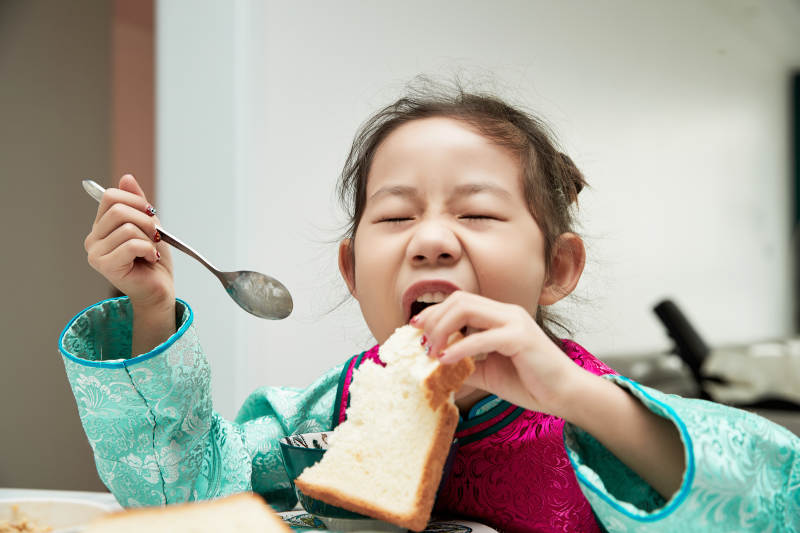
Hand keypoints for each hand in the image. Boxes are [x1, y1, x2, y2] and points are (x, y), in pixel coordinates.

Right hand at [84, 174, 173, 309]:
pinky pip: (130, 244)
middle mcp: (93, 239)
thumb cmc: (153, 260)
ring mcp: (96, 253)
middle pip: (118, 210)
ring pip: (127, 228)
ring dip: (149, 238)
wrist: (159, 289)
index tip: (151, 213)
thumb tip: (126, 178)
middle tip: (155, 236)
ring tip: (151, 251)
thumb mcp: (149, 225)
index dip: (136, 200)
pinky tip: (150, 259)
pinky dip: (148, 249)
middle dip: (145, 220)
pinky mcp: (105, 266)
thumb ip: (137, 203)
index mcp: (101, 227)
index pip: (110, 196)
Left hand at [411, 291, 580, 416]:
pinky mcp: (521, 338)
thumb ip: (463, 366)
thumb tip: (432, 369)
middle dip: (434, 318)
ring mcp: (515, 322)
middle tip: (421, 343)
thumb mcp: (486, 373)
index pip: (459, 301)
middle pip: (459, 300)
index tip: (414, 330)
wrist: (565, 395)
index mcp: (498, 316)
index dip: (434, 313)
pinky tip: (446, 360)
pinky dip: (460, 347)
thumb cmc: (529, 383)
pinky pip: (483, 337)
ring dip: (443, 328)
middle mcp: (506, 312)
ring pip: (468, 309)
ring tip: (432, 351)